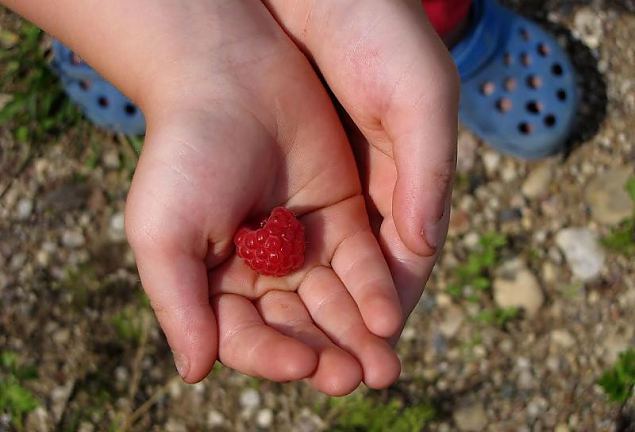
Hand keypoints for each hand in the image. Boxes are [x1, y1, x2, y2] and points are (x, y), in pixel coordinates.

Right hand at [124, 1, 400, 394]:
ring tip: (382, 366)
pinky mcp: (341, 220)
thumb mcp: (163, 232)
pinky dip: (372, 291)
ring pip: (333, 305)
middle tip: (352, 378)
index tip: (301, 363)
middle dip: (325, 356)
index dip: (272, 357)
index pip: (245, 338)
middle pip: (296, 329)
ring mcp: (303, 248)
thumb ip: (178, 303)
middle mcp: (260, 273)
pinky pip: (360, 265)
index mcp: (214, 284)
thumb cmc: (185, 155)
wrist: (231, 77)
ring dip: (356, 337)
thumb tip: (195, 374)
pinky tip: (386, 318)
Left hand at [262, 0, 458, 332]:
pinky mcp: (291, 179)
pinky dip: (279, 274)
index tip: (377, 346)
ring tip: (299, 357)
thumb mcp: (420, 94)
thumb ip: (429, 170)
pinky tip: (265, 305)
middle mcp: (371, 196)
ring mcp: (329, 190)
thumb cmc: (377, 30)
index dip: (390, 304)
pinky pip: (284, 238)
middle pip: (361, 276)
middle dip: (348, 324)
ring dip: (312, 312)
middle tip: (336, 371)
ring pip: (321, 266)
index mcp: (411, 182)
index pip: (405, 260)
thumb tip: (422, 247)